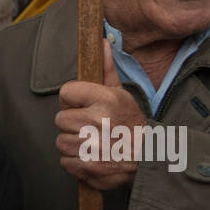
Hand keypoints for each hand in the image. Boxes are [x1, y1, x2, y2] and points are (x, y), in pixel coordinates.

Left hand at [55, 39, 147, 189]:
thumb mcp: (121, 94)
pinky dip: (76, 163)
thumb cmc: (131, 124)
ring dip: (73, 144)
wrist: (149, 159)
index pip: (65, 92)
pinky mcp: (88, 167)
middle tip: (91, 127)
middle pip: (60, 119)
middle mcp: (97, 122)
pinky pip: (65, 162)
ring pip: (61, 141)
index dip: (72, 100)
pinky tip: (91, 157)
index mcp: (104, 100)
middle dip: (73, 124)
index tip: (83, 106)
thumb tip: (101, 42)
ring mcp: (92, 147)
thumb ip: (106, 69)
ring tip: (93, 143)